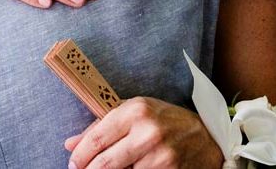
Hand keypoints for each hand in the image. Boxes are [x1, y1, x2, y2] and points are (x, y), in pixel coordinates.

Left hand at [64, 97, 223, 168]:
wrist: (206, 135)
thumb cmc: (162, 119)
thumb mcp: (131, 112)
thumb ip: (99, 127)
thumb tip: (69, 144)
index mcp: (134, 111)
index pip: (96, 138)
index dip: (79, 156)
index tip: (72, 163)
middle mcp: (147, 133)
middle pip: (105, 163)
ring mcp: (161, 157)